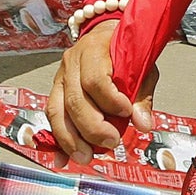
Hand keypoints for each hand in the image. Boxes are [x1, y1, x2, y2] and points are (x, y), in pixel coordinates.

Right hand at [46, 20, 153, 163]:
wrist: (105, 35)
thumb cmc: (125, 52)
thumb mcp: (141, 66)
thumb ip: (142, 95)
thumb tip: (143, 124)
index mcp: (94, 50)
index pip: (95, 80)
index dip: (110, 101)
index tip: (126, 114)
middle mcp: (71, 63)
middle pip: (74, 100)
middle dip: (91, 128)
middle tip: (111, 143)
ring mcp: (59, 77)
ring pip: (57, 111)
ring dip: (70, 140)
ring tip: (85, 157)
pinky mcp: (55, 91)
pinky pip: (52, 118)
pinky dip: (57, 141)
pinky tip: (62, 159)